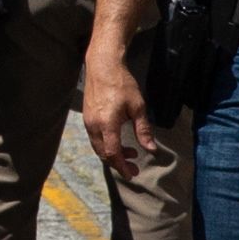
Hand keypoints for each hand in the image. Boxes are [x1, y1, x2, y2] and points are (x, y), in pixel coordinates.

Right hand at [82, 44, 154, 175]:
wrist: (102, 66)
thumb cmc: (122, 84)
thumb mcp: (138, 106)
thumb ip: (143, 130)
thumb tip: (151, 149)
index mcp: (107, 125)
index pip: (113, 153)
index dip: (122, 166)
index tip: (132, 174)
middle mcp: (94, 126)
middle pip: (104, 154)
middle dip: (118, 163)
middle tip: (134, 167)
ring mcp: (88, 122)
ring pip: (98, 147)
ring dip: (112, 154)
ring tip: (130, 153)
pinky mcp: (87, 118)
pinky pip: (95, 139)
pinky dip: (106, 145)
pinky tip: (118, 141)